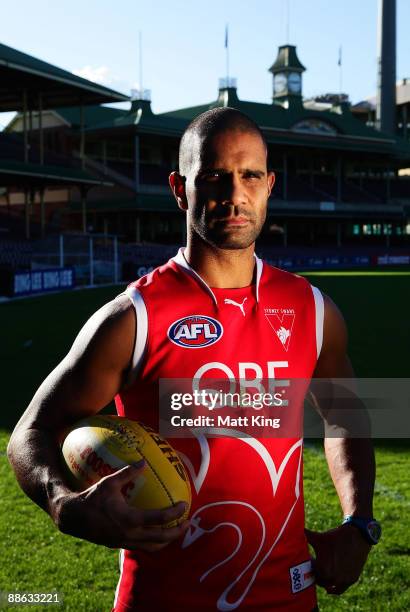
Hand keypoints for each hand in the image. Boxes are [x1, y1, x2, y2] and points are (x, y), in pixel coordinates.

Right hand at [54, 461, 188, 551]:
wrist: (73, 518)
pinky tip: (156, 531)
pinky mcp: (120, 545)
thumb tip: (143, 462)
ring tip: (176, 530)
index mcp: (129, 519)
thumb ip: (127, 472)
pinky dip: (153, 541)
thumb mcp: (109, 482)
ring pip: (152, 547)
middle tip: (187, 522)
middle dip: (177, 532)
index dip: (175, 513)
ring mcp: (125, 542)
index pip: (159, 519)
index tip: (184, 505)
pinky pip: (142, 546)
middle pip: (161, 539)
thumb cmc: (91, 498)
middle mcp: (129, 534)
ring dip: (167, 540)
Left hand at [305, 524, 370, 594]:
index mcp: (322, 568)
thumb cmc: (335, 536)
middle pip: (318, 580)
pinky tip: (329, 586)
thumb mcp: (318, 537)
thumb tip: (290, 529)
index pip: (310, 572)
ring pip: (328, 586)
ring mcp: (343, 580)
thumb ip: (304, 536)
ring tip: (320, 571)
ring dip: (323, 581)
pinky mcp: (351, 580)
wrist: (357, 535)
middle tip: (313, 566)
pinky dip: (334, 588)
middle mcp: (333, 577)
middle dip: (315, 573)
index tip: (308, 559)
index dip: (307, 566)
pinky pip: (340, 589)